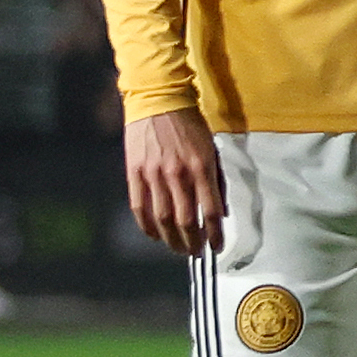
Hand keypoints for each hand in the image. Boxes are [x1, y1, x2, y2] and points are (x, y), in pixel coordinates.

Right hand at [124, 107, 222, 258]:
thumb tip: (222, 211)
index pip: (212, 211)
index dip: (216, 234)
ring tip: (179, 249)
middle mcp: (178, 174)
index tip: (218, 247)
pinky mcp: (134, 173)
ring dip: (172, 239)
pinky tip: (156, 235)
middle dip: (194, 242)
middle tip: (197, 253)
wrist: (159, 102)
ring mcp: (154, 175)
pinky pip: (140, 207)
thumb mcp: (212, 149)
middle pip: (187, 220)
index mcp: (202, 168)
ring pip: (163, 219)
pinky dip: (147, 226)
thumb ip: (217, 180)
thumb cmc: (190, 126)